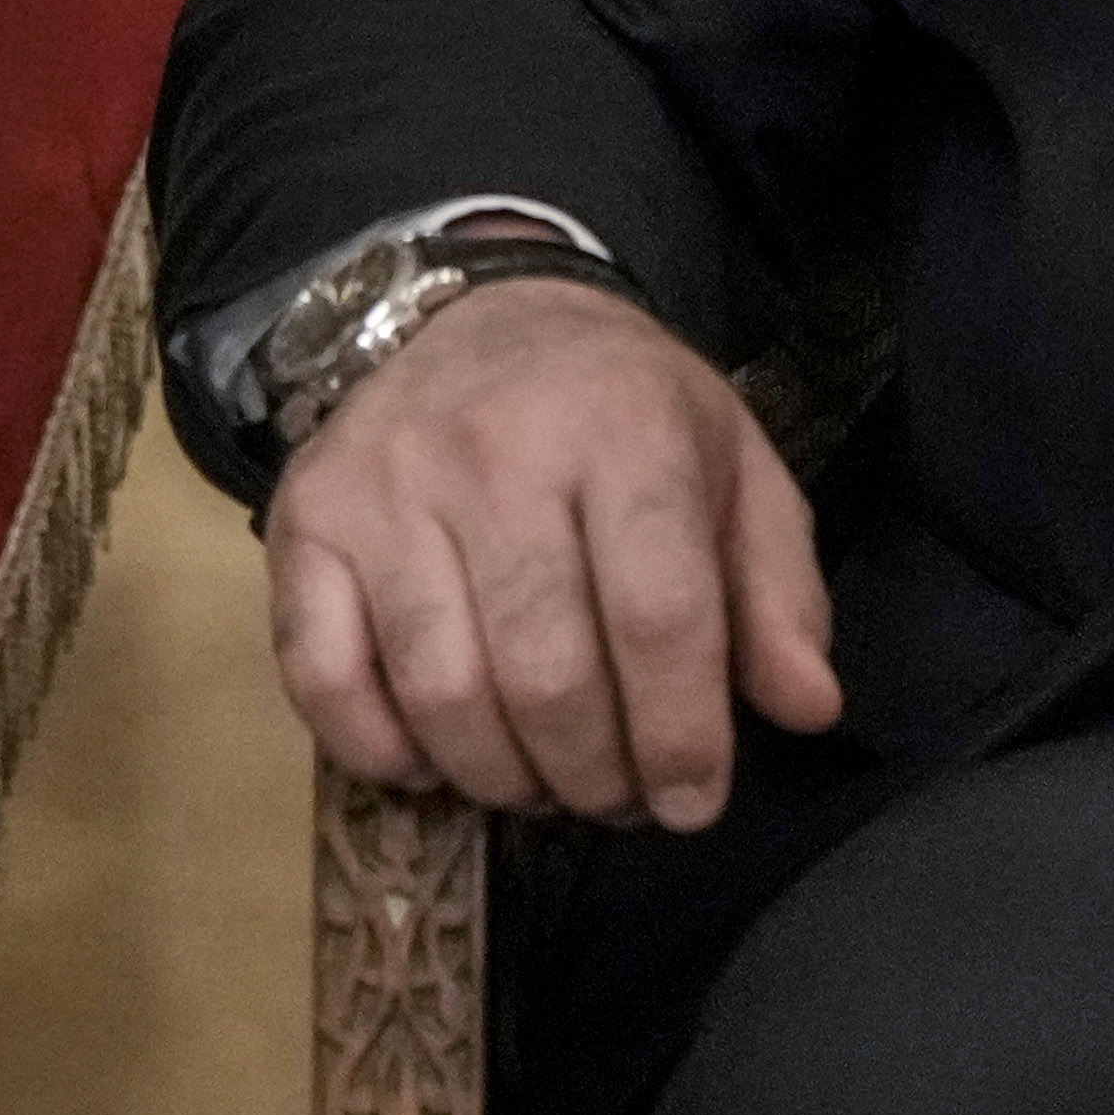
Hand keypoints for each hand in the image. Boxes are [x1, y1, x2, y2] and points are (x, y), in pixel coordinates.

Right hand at [262, 273, 844, 831]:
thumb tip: (808, 708)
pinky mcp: (305, 519)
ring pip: (443, 692)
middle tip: (616, 799)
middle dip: (594, 776)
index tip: (693, 801)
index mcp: (625, 427)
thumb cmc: (625, 410)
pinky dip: (380, 752)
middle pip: (548, 674)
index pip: (659, 615)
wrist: (484, 312)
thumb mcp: (734, 468)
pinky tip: (435, 759)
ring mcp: (387, 484)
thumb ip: (777, 592)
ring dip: (502, 778)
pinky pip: (325, 678)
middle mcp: (497, 448)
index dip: (682, 736)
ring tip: (542, 786)